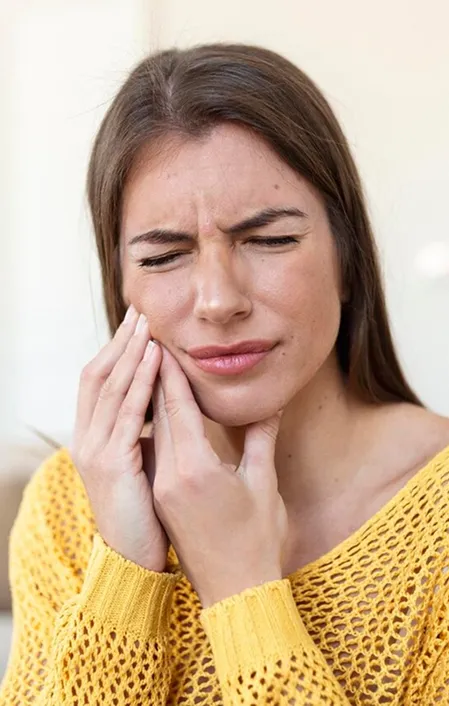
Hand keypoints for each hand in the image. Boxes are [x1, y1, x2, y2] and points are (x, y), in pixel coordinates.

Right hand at [70, 305, 168, 571]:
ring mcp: (94, 450)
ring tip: (148, 324)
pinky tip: (155, 358)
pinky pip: (127, 412)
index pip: (99, 382)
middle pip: (98, 375)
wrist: (134, 562)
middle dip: (120, 342)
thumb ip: (147, 435)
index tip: (137, 325)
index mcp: (93, 438)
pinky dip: (140, 381)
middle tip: (140, 311)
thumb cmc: (146, 514)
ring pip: (110, 387)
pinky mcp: (112, 463)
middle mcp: (86, 439)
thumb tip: (164, 407)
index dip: (116, 351)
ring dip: (130, 352)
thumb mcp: (142, 466)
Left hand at [151, 345, 286, 606]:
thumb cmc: (257, 540)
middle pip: (159, 416)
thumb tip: (269, 404)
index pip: (177, 409)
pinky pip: (155, 452)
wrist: (235, 591)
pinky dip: (156, 427)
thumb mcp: (263, 484)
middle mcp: (170, 476)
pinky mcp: (162, 499)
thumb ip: (261, 439)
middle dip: (156, 378)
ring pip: (154, 434)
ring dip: (152, 400)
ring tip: (152, 368)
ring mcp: (162, 489)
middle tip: (152, 344)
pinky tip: (159, 412)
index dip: (170, 374)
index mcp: (195, 469)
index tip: (163, 343)